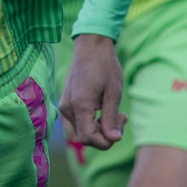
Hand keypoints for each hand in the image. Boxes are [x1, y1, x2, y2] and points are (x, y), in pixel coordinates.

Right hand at [62, 33, 126, 149]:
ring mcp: (65, 106)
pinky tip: (104, 108)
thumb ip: (111, 118)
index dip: (106, 140)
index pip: (88, 139)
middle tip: (121, 116)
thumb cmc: (104, 65)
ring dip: (100, 128)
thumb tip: (113, 140)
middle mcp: (67, 108)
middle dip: (105, 134)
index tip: (120, 122)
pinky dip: (93, 121)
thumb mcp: (113, 92)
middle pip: (86, 137)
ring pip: (83, 130)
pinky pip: (80, 121)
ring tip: (116, 111)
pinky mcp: (66, 103)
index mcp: (79, 105)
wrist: (90, 45)